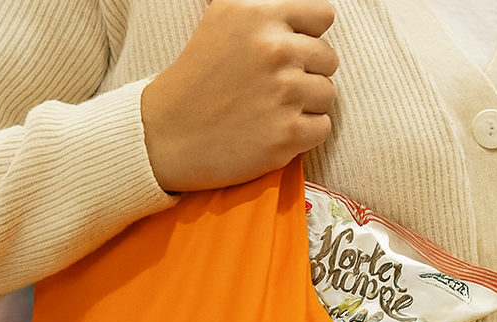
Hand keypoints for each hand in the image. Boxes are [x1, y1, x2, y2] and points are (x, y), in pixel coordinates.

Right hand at [140, 0, 337, 191]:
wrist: (168, 135)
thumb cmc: (197, 78)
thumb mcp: (222, 18)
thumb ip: (263, 11)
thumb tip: (304, 10)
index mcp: (257, 14)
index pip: (322, 15)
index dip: (309, 35)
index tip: (289, 53)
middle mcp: (273, 49)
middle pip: (328, 58)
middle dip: (307, 73)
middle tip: (274, 88)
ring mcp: (284, 93)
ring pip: (327, 94)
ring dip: (307, 105)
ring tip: (272, 109)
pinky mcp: (288, 134)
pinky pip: (323, 127)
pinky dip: (305, 133)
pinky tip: (276, 130)